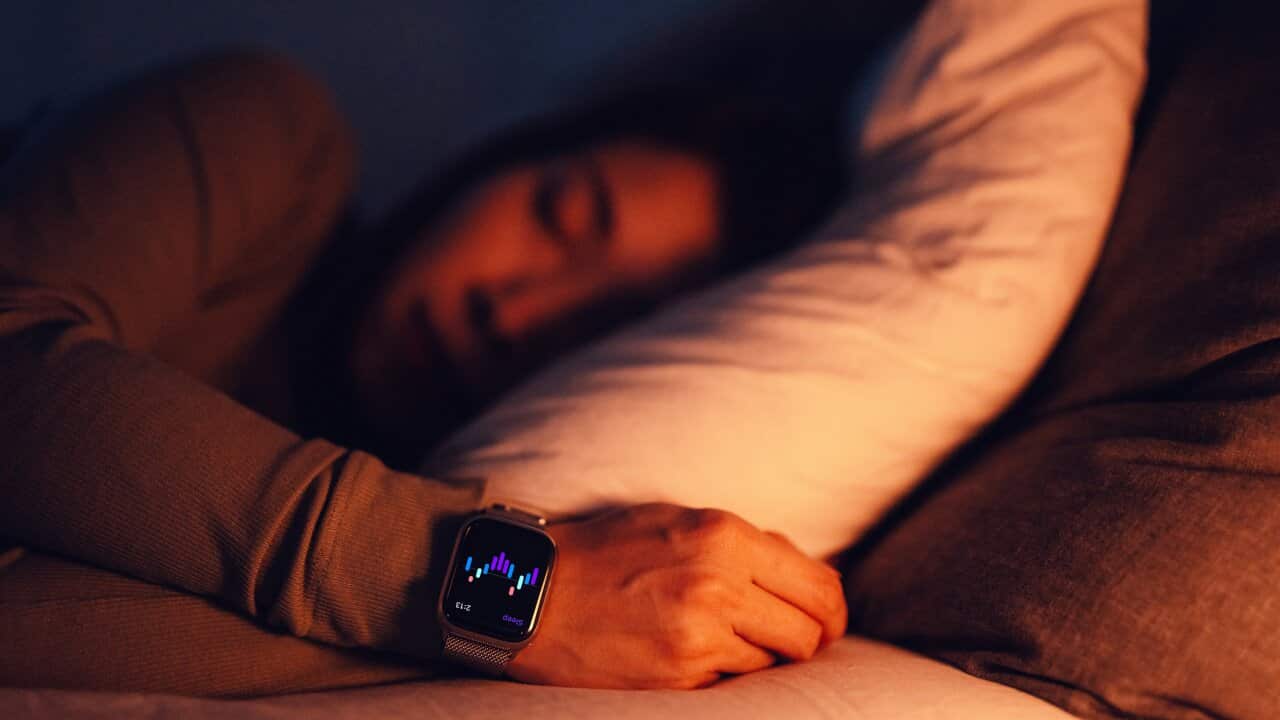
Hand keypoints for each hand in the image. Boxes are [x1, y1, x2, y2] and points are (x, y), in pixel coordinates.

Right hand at [505, 503, 845, 688]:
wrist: (531, 593)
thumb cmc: (604, 551)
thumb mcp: (676, 520)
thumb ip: (742, 542)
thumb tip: (800, 567)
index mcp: (723, 536)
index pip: (818, 584)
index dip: (833, 610)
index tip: (826, 620)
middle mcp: (719, 584)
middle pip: (810, 631)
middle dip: (810, 639)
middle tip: (793, 641)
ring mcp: (699, 636)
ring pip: (774, 662)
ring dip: (762, 656)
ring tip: (728, 641)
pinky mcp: (678, 677)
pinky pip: (732, 684)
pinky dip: (725, 674)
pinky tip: (695, 656)